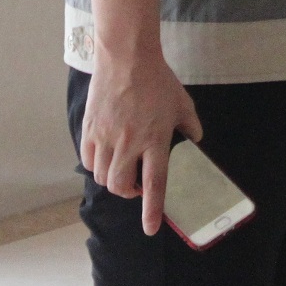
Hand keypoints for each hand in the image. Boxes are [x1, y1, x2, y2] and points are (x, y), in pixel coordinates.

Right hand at [78, 47, 203, 236]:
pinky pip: (88, 159)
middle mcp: (129, 143)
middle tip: (136, 184)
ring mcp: (106, 136)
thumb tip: (196, 140)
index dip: (151, 210)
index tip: (150, 229)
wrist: (126, 56)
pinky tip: (105, 154)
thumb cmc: (157, 79)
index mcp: (155, 140)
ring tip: (121, 167)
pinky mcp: (90, 128)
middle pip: (121, 186)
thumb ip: (191, 125)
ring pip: (103, 176)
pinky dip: (96, 164)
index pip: (154, 184)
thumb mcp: (182, 103)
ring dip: (113, 179)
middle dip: (128, 193)